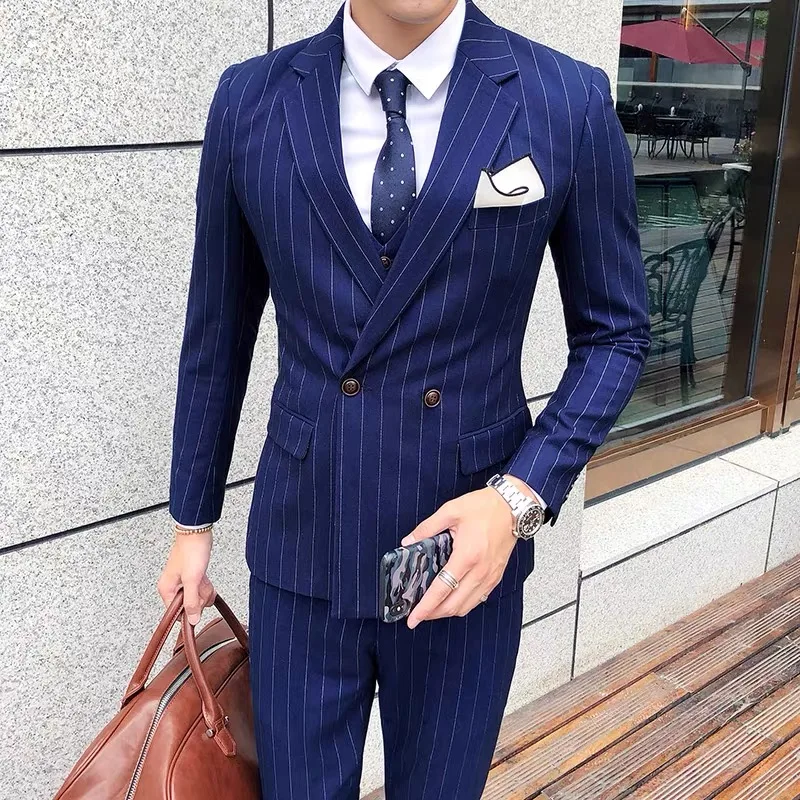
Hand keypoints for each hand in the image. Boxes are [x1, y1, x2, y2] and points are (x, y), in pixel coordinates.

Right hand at [157, 530, 215, 624]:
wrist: (198, 532)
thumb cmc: (191, 550)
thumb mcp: (192, 579)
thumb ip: (192, 601)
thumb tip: (192, 620)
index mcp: (166, 589)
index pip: (176, 614)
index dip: (189, 611)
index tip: (197, 603)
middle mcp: (171, 587)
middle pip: (188, 606)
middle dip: (199, 597)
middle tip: (200, 584)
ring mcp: (182, 582)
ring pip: (196, 597)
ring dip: (203, 590)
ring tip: (203, 578)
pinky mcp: (191, 576)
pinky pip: (199, 588)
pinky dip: (205, 585)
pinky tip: (206, 578)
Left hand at [400, 482, 521, 628]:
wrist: (513, 506)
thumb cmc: (486, 507)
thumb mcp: (451, 511)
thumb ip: (427, 527)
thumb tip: (409, 540)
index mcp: (467, 556)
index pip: (441, 590)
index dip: (425, 607)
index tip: (412, 618)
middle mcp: (480, 571)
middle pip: (453, 606)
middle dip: (433, 614)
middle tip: (418, 614)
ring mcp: (490, 576)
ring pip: (466, 607)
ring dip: (448, 612)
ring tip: (432, 608)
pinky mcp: (496, 576)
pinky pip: (477, 599)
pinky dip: (463, 604)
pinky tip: (453, 598)